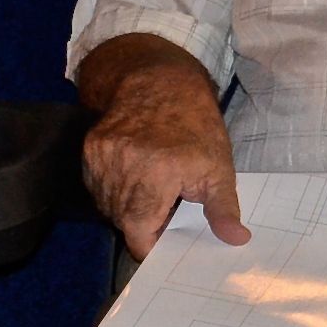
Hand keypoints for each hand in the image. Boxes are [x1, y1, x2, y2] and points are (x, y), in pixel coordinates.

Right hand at [82, 62, 249, 259]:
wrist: (160, 79)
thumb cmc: (195, 124)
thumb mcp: (219, 166)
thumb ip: (223, 209)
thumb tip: (236, 240)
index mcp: (157, 174)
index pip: (139, 235)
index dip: (152, 246)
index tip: (166, 241)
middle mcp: (123, 167)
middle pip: (124, 223)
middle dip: (145, 224)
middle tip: (166, 205)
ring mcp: (102, 158)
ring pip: (109, 207)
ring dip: (128, 208)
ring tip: (151, 185)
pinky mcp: (90, 149)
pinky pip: (98, 188)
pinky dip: (114, 190)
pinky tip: (135, 173)